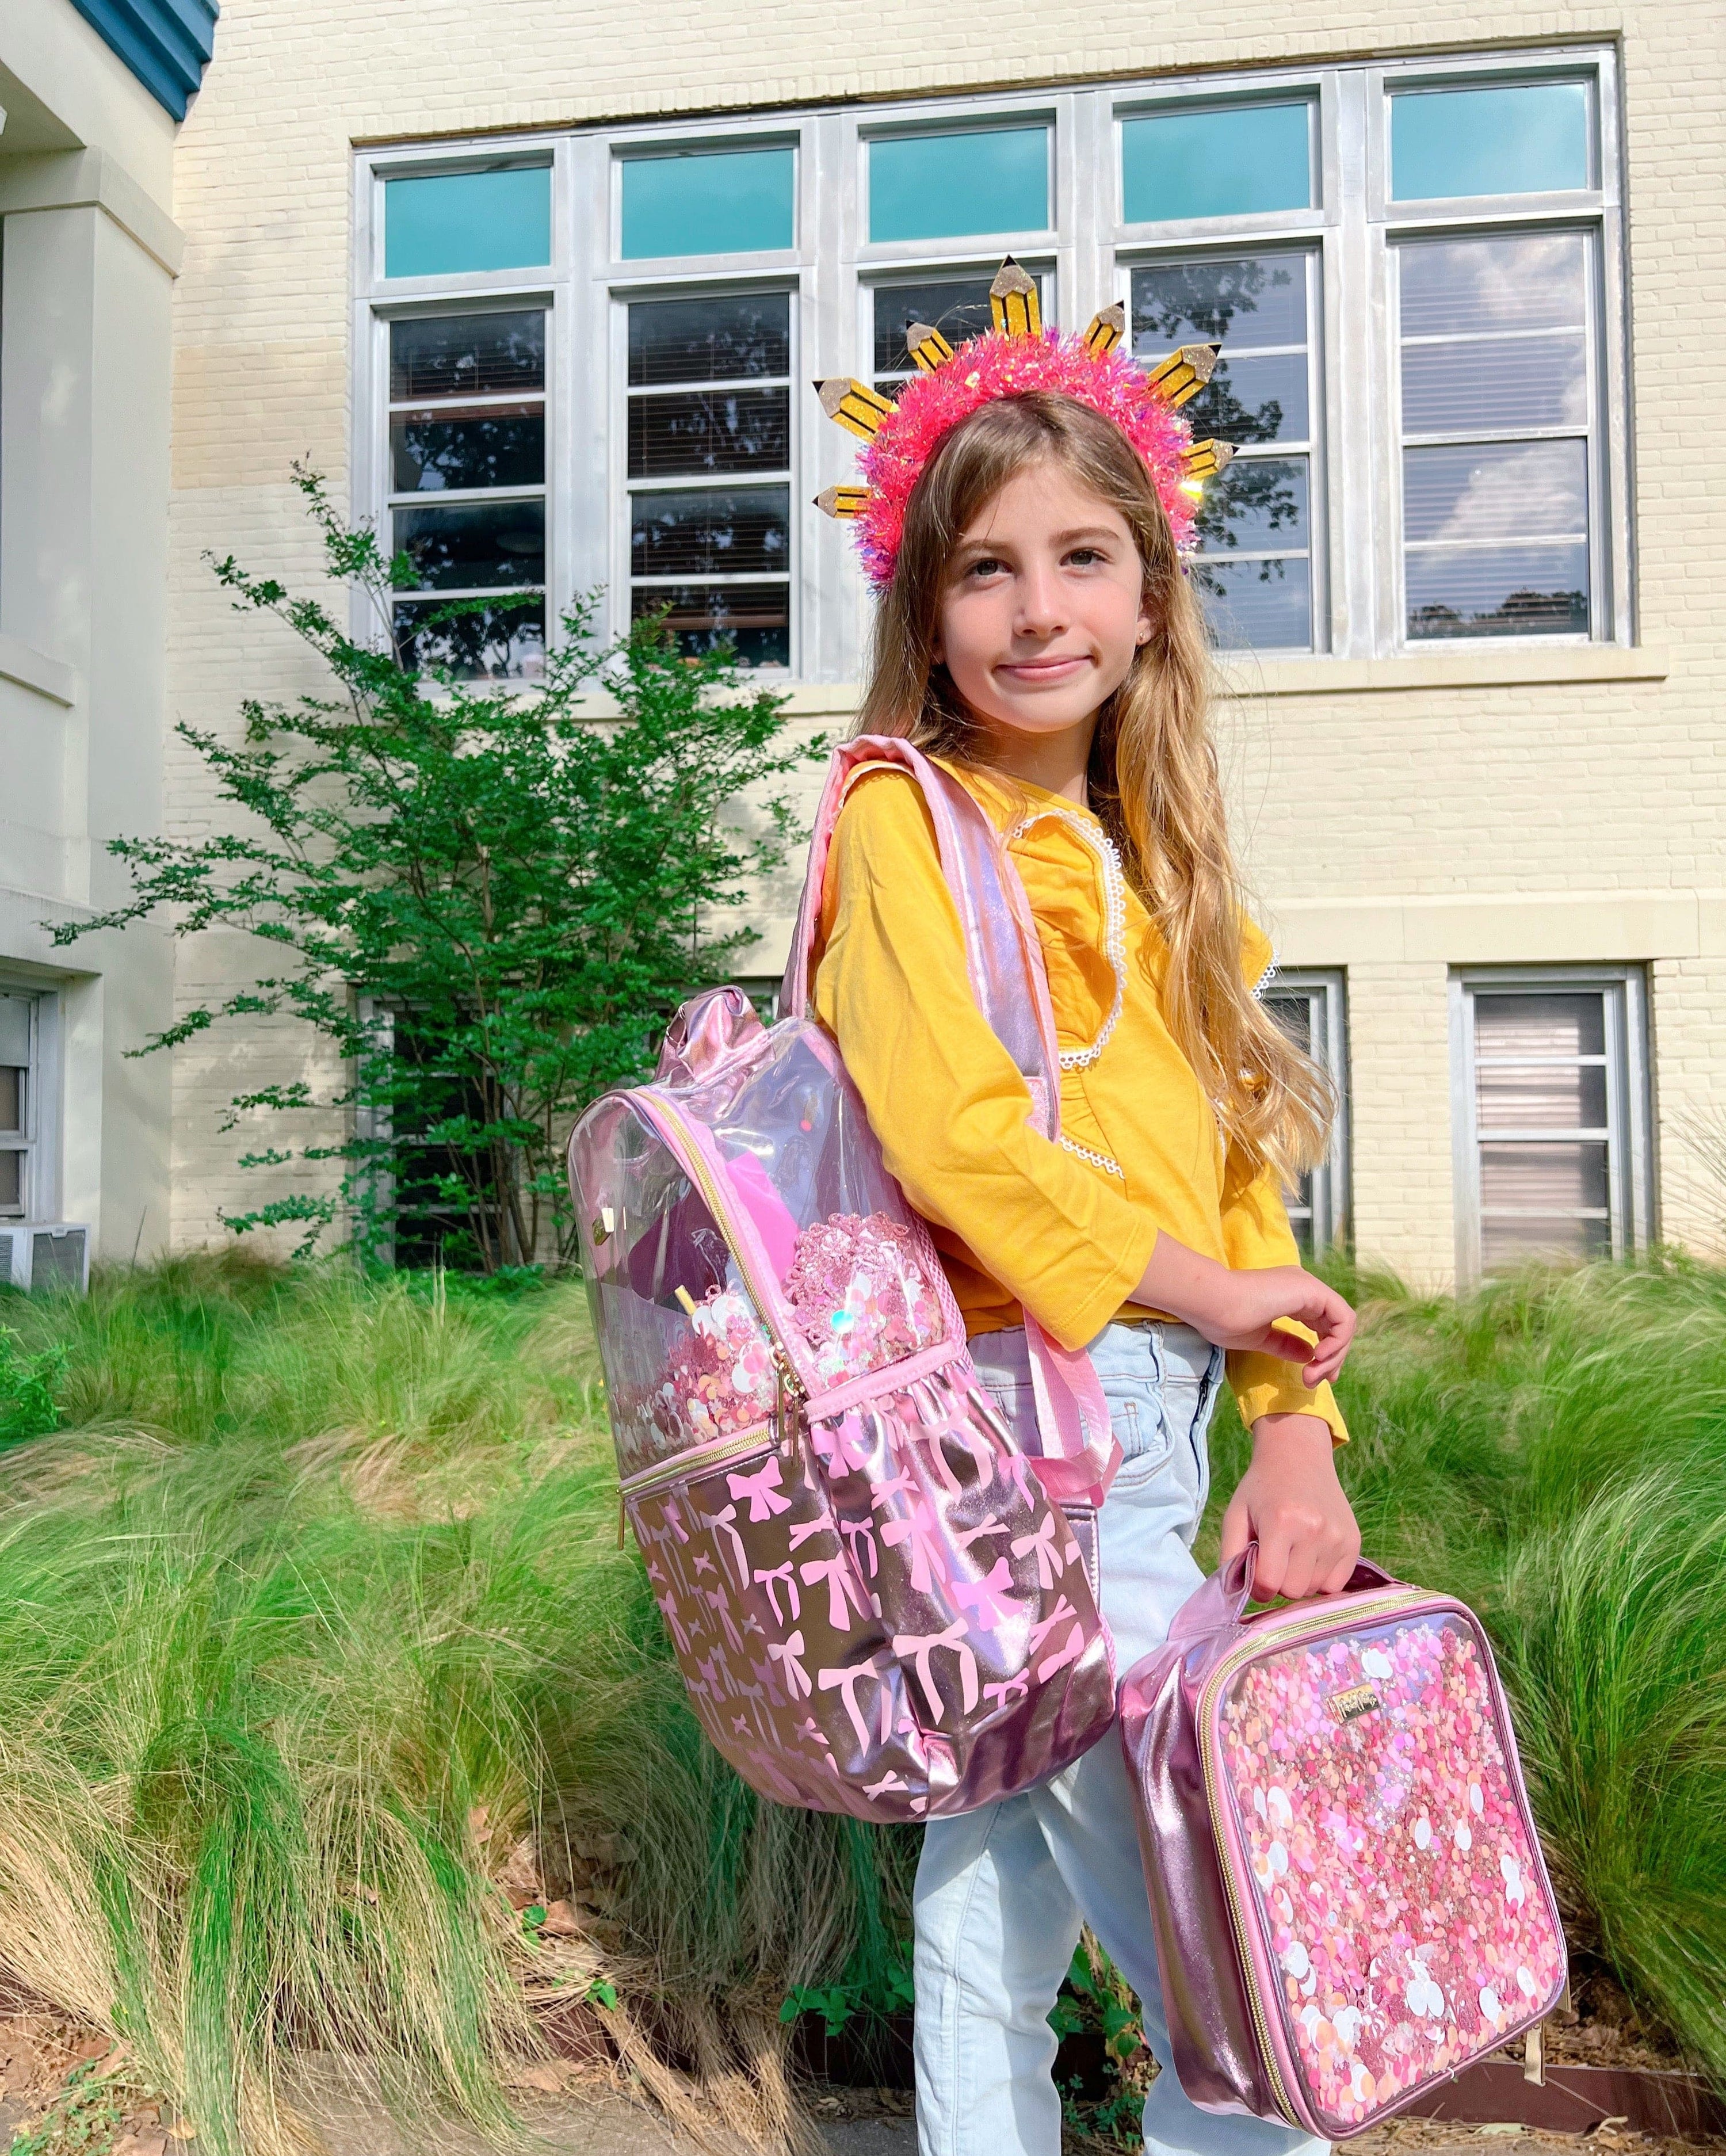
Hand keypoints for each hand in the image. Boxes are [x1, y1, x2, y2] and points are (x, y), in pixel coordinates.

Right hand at [1130, 1237, 1354, 1387]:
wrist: (1211, 1302)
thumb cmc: (1224, 1319)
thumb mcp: (1260, 1338)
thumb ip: (1285, 1344)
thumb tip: (1309, 1355)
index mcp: (1290, 1296)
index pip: (1321, 1324)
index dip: (1325, 1353)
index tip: (1313, 1377)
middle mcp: (1303, 1287)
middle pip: (1335, 1326)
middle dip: (1332, 1359)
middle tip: (1314, 1382)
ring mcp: (1308, 1286)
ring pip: (1342, 1323)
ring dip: (1334, 1355)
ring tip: (1313, 1375)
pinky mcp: (1312, 1290)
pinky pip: (1343, 1318)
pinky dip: (1338, 1342)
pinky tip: (1318, 1357)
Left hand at [1219, 1413, 1361, 1600]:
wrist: (1298, 1457)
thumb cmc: (1262, 1488)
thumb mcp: (1235, 1514)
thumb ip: (1230, 1555)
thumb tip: (1236, 1592)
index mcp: (1281, 1522)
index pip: (1269, 1582)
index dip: (1258, 1587)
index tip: (1256, 1573)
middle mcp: (1314, 1530)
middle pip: (1293, 1591)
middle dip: (1279, 1583)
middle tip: (1275, 1559)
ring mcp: (1338, 1537)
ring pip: (1315, 1590)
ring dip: (1300, 1581)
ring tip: (1293, 1554)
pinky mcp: (1354, 1541)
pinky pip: (1336, 1585)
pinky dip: (1321, 1579)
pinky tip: (1311, 1557)